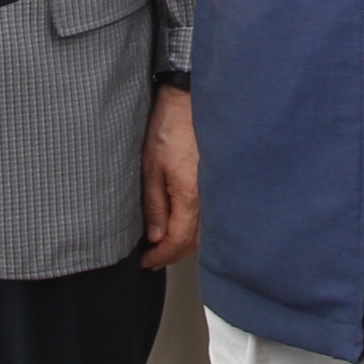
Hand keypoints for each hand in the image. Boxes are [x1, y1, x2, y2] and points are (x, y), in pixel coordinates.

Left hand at [139, 85, 199, 268]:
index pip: (178, 241)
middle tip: (151, 257)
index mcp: (191, 196)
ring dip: (184, 243)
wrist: (190, 103)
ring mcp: (217, 192)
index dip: (161, 256)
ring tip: (163, 245)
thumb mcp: (151, 169)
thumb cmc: (168, 129)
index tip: (145, 261)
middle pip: (194, 243)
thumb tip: (156, 237)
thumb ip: (155, 206)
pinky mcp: (218, 184)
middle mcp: (210, 198)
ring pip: (205, 233)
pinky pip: (210, 218)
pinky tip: (181, 227)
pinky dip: (195, 229)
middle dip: (172, 254)